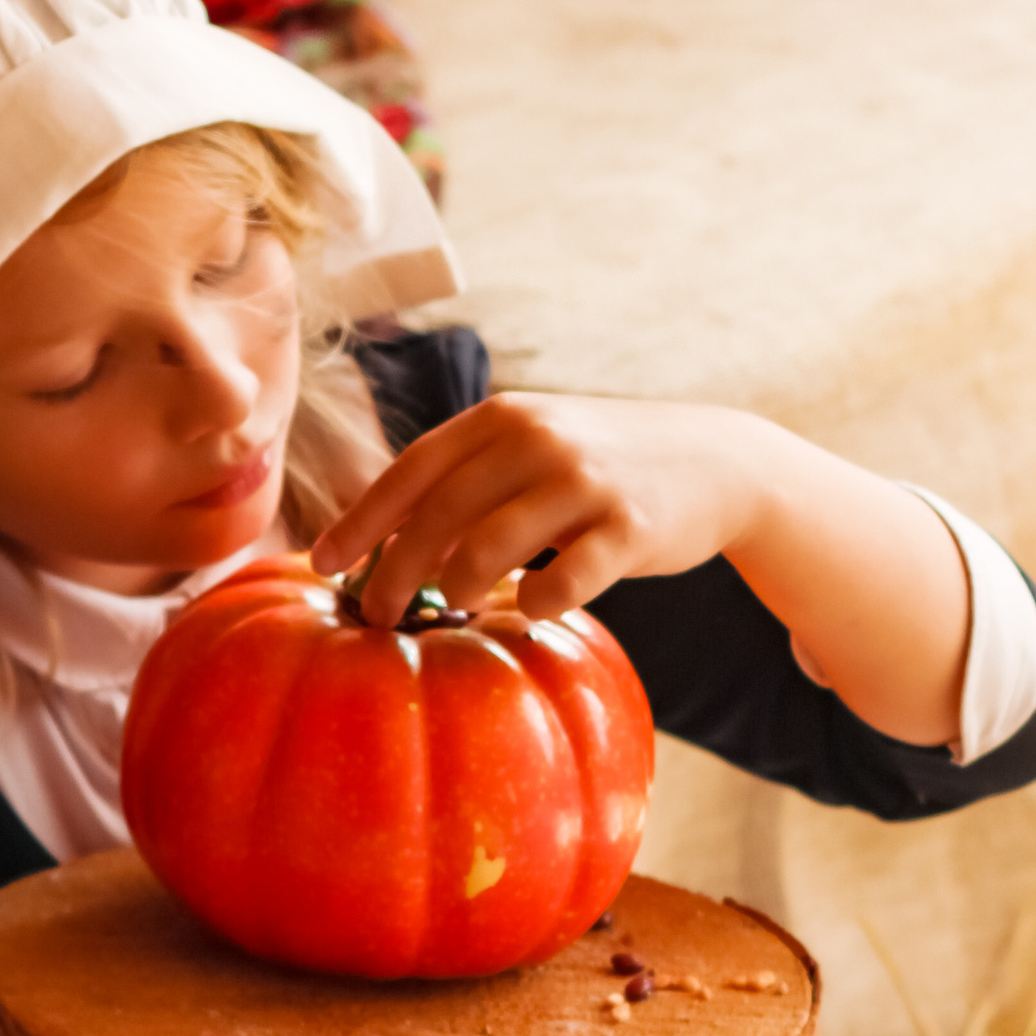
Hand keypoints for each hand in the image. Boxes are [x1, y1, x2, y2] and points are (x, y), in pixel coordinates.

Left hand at [309, 393, 761, 626]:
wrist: (715, 461)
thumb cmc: (600, 470)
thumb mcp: (532, 451)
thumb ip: (467, 484)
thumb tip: (382, 549)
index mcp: (500, 418)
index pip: (410, 471)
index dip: (361, 521)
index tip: (320, 565)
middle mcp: (537, 440)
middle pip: (438, 514)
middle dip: (393, 571)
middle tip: (373, 616)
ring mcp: (586, 481)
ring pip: (491, 546)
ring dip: (457, 586)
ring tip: (450, 607)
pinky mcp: (632, 526)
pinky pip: (566, 578)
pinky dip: (537, 602)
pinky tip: (529, 609)